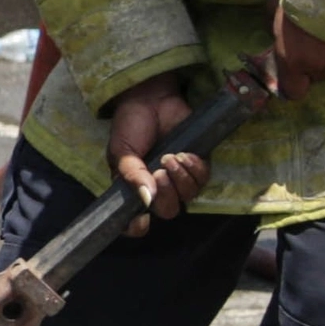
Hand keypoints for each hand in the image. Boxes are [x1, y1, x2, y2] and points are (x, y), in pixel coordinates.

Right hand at [102, 78, 209, 230]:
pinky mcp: (198, 164)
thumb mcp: (121, 151)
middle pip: (168, 211)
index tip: (141, 220)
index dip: (137, 227)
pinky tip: (186, 154)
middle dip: (167, 195)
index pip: (134, 221)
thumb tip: (146, 200)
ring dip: (181, 179)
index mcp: (134, 189)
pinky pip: (203, 180)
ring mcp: (179, 178)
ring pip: (188, 197)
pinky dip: (195, 169)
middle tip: (159, 171)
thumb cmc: (130, 125)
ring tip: (171, 157)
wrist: (151, 98)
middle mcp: (157, 188)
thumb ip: (131, 176)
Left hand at [263, 7, 324, 100]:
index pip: (294, 91)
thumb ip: (271, 25)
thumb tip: (272, 31)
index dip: (293, 83)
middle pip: (315, 74)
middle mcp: (317, 65)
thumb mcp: (273, 8)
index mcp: (292, 60)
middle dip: (311, 62)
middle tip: (309, 40)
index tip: (292, 71)